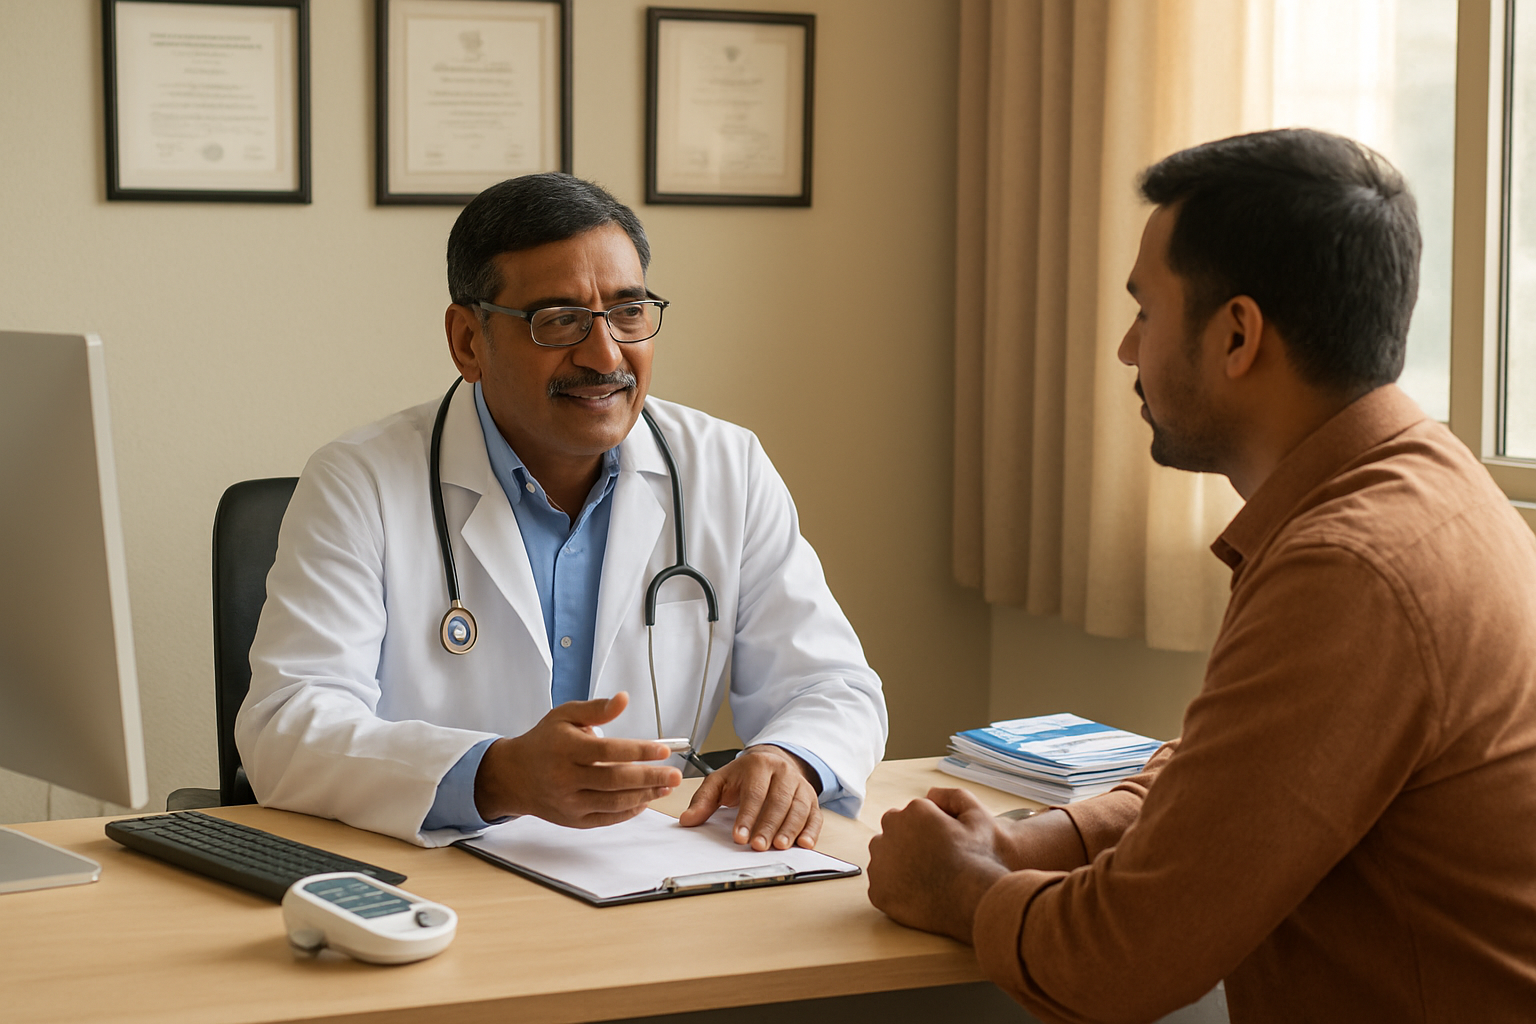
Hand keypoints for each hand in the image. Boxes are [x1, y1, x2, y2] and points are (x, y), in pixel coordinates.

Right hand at [474, 691, 681, 827]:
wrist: (514, 776)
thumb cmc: (544, 741)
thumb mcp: (565, 715)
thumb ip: (596, 709)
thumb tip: (624, 699)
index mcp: (566, 749)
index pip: (609, 751)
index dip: (639, 751)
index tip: (663, 750)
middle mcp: (566, 778)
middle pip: (616, 780)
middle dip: (651, 778)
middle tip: (675, 774)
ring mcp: (569, 802)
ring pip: (614, 802)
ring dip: (645, 795)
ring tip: (666, 787)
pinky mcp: (573, 819)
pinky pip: (607, 818)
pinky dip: (629, 811)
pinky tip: (645, 800)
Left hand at [678, 744, 821, 850]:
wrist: (772, 760)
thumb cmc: (745, 775)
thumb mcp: (720, 781)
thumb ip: (703, 800)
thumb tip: (688, 820)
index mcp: (759, 765)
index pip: (754, 793)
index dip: (747, 816)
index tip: (739, 836)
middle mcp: (783, 772)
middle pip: (778, 801)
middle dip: (768, 826)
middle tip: (758, 846)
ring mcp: (800, 785)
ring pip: (799, 808)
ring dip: (790, 829)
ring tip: (779, 846)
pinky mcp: (812, 798)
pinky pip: (815, 814)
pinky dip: (812, 830)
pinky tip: (805, 843)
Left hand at [866, 787, 1012, 943]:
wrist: (977, 901)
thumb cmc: (979, 860)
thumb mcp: (978, 817)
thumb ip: (954, 797)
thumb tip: (931, 794)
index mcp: (914, 811)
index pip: (911, 815)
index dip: (927, 830)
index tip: (941, 845)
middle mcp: (891, 831)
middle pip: (893, 832)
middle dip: (908, 842)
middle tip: (932, 861)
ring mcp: (881, 862)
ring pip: (883, 857)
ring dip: (897, 863)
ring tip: (925, 878)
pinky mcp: (878, 891)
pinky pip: (881, 885)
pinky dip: (894, 889)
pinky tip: (917, 894)